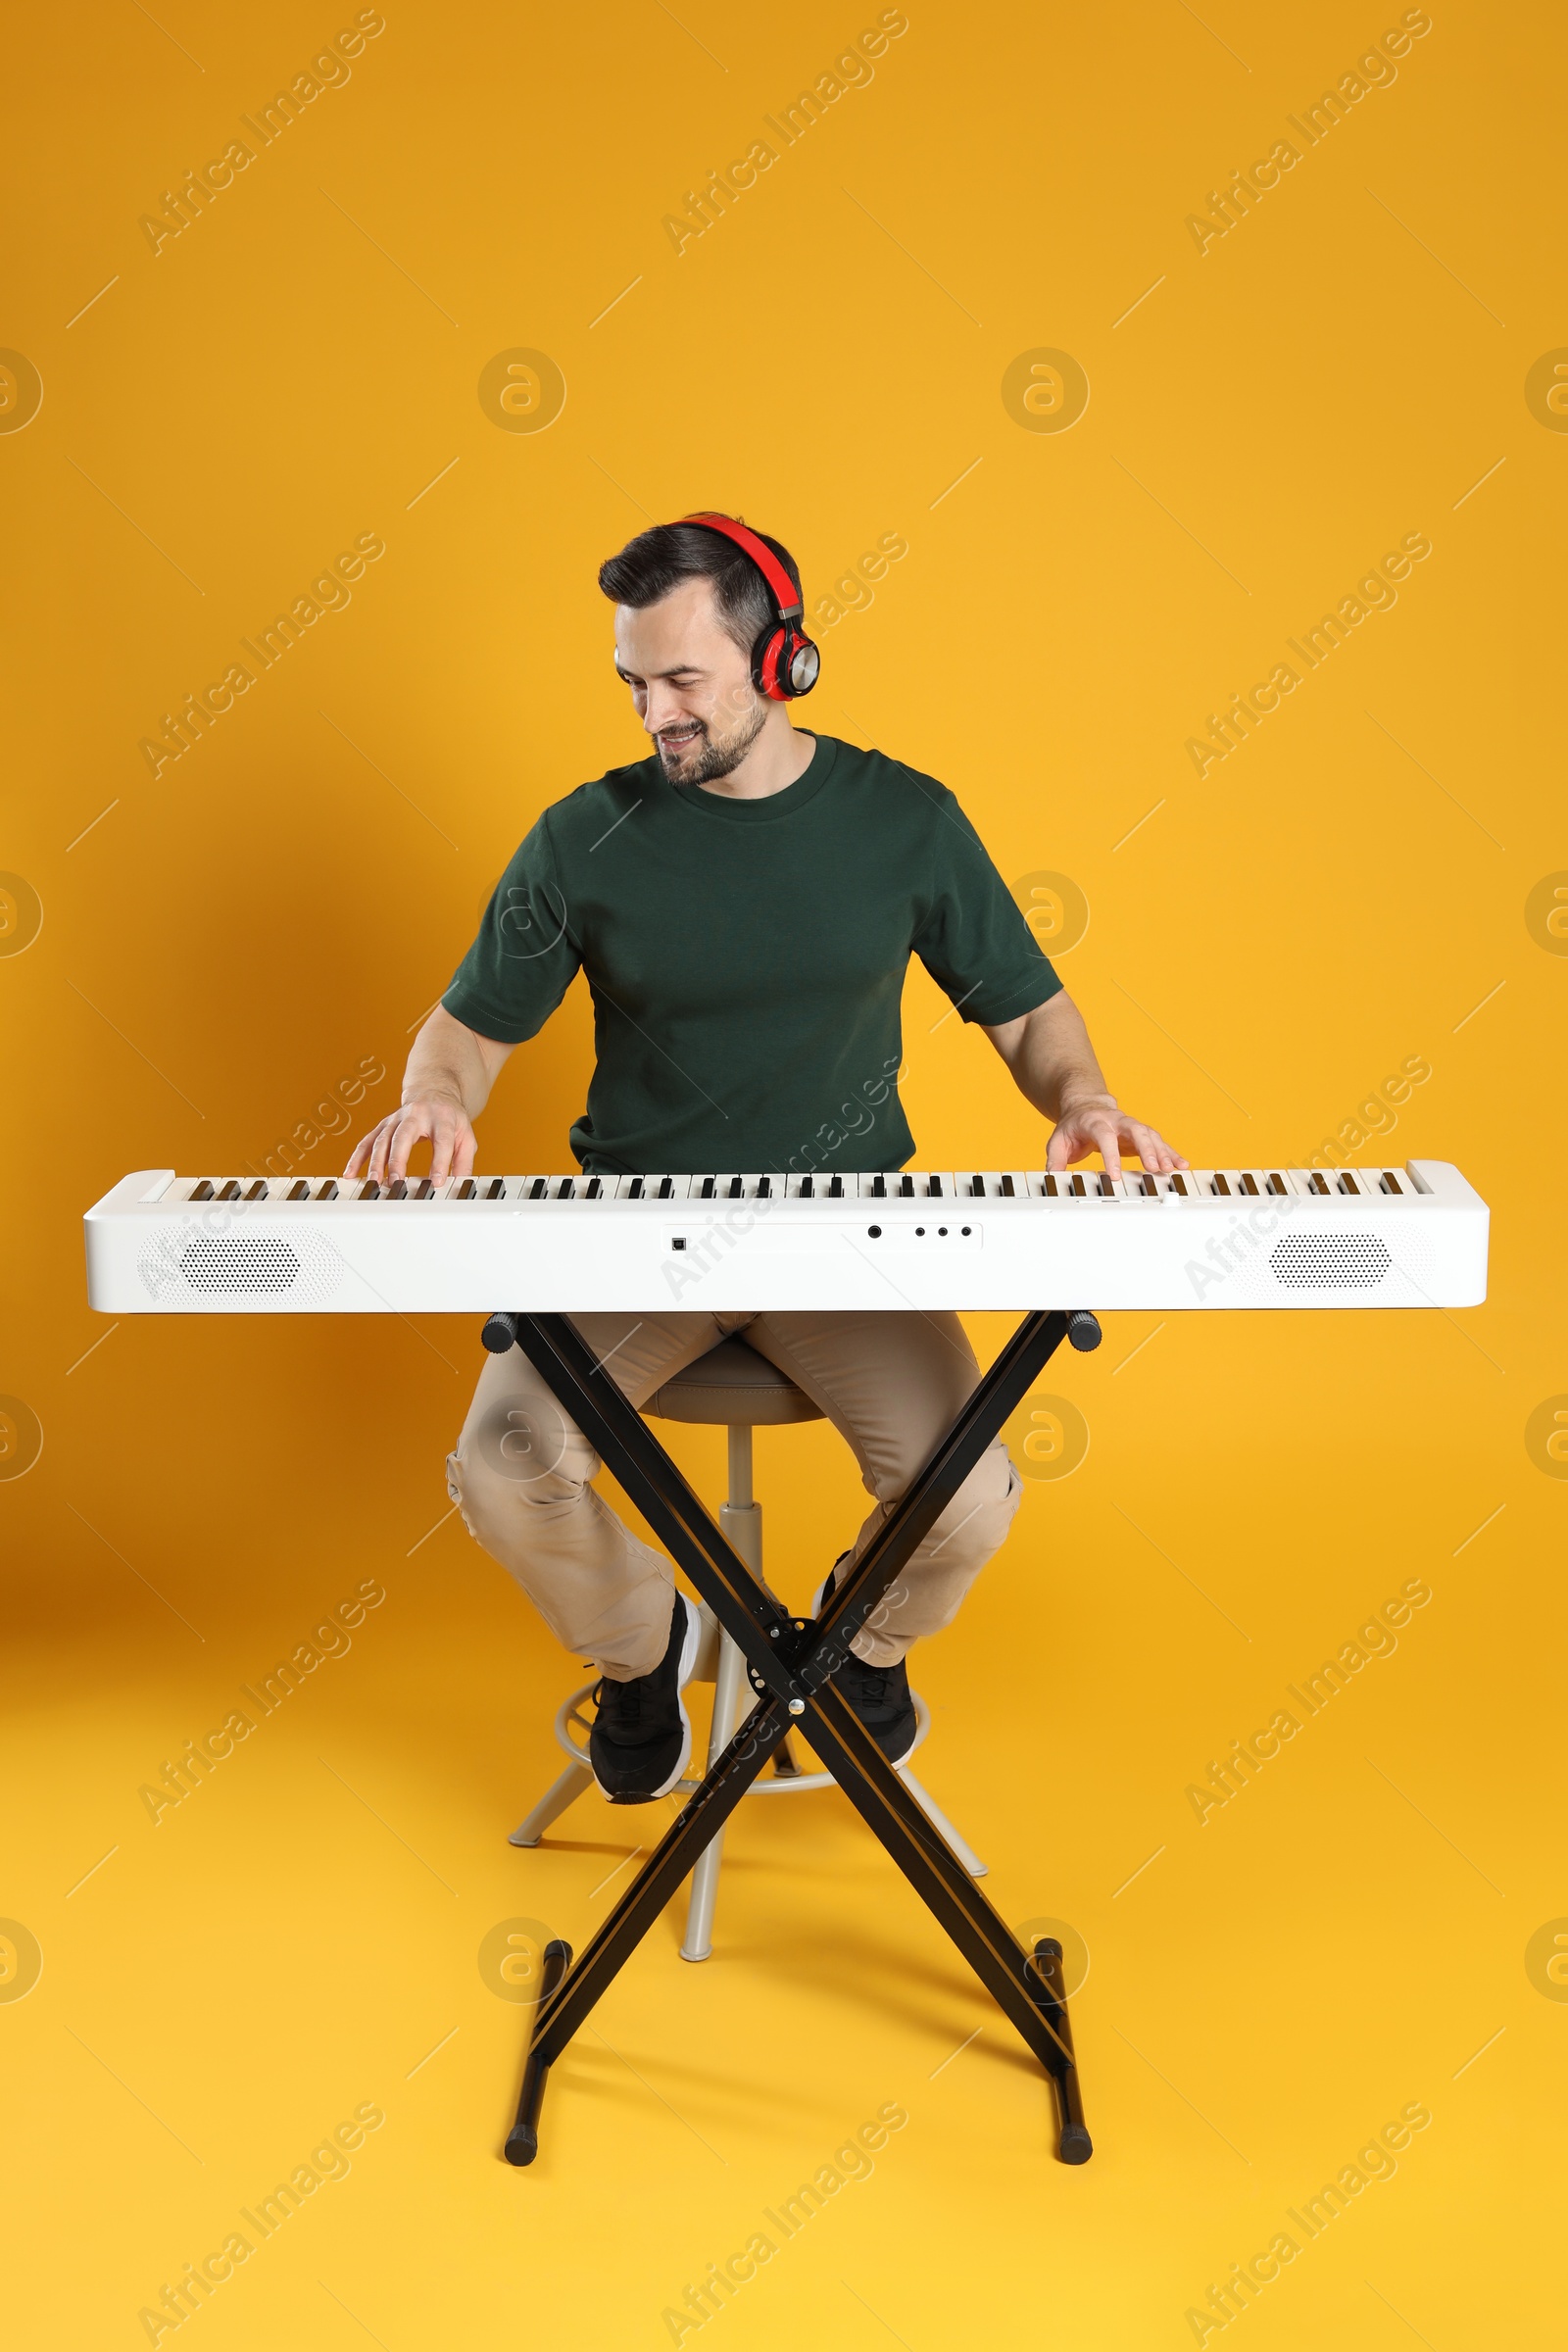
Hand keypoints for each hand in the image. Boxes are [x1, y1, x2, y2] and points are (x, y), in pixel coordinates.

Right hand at [345, 1095, 477, 1185]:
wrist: (433, 1092)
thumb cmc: (450, 1118)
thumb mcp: (466, 1135)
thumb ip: (465, 1161)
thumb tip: (461, 1185)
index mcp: (441, 1117)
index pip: (441, 1140)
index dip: (439, 1162)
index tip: (435, 1182)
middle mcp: (416, 1115)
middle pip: (404, 1137)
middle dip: (398, 1160)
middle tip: (396, 1182)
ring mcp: (397, 1119)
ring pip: (382, 1139)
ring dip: (376, 1162)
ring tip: (374, 1182)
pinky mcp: (384, 1125)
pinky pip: (367, 1141)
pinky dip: (357, 1158)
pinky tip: (350, 1173)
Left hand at [1045, 1100, 1188, 1182]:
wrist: (1086, 1107)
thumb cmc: (1073, 1126)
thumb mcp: (1058, 1141)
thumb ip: (1055, 1160)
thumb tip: (1053, 1179)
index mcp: (1095, 1121)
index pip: (1104, 1136)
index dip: (1111, 1155)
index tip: (1115, 1175)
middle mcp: (1117, 1121)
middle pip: (1135, 1130)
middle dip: (1147, 1149)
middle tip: (1154, 1168)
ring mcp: (1131, 1126)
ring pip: (1150, 1135)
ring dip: (1162, 1152)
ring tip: (1171, 1169)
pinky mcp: (1141, 1133)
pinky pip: (1159, 1142)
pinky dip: (1171, 1153)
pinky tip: (1182, 1164)